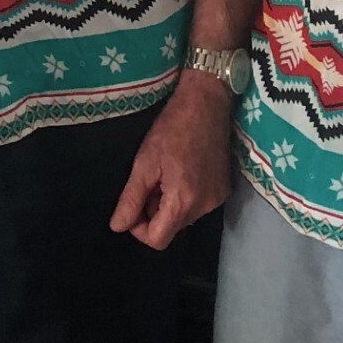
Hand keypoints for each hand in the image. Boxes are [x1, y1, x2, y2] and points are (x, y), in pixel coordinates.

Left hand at [109, 69, 232, 249]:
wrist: (206, 103)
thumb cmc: (171, 128)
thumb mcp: (144, 162)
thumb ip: (131, 198)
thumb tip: (117, 227)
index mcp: (183, 202)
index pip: (158, 240)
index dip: (140, 228)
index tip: (134, 204)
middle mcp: (205, 207)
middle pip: (171, 228)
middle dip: (154, 212)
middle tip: (149, 181)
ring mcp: (217, 199)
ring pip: (184, 216)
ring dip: (170, 203)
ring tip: (166, 172)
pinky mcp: (224, 189)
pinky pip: (198, 204)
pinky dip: (186, 195)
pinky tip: (183, 169)